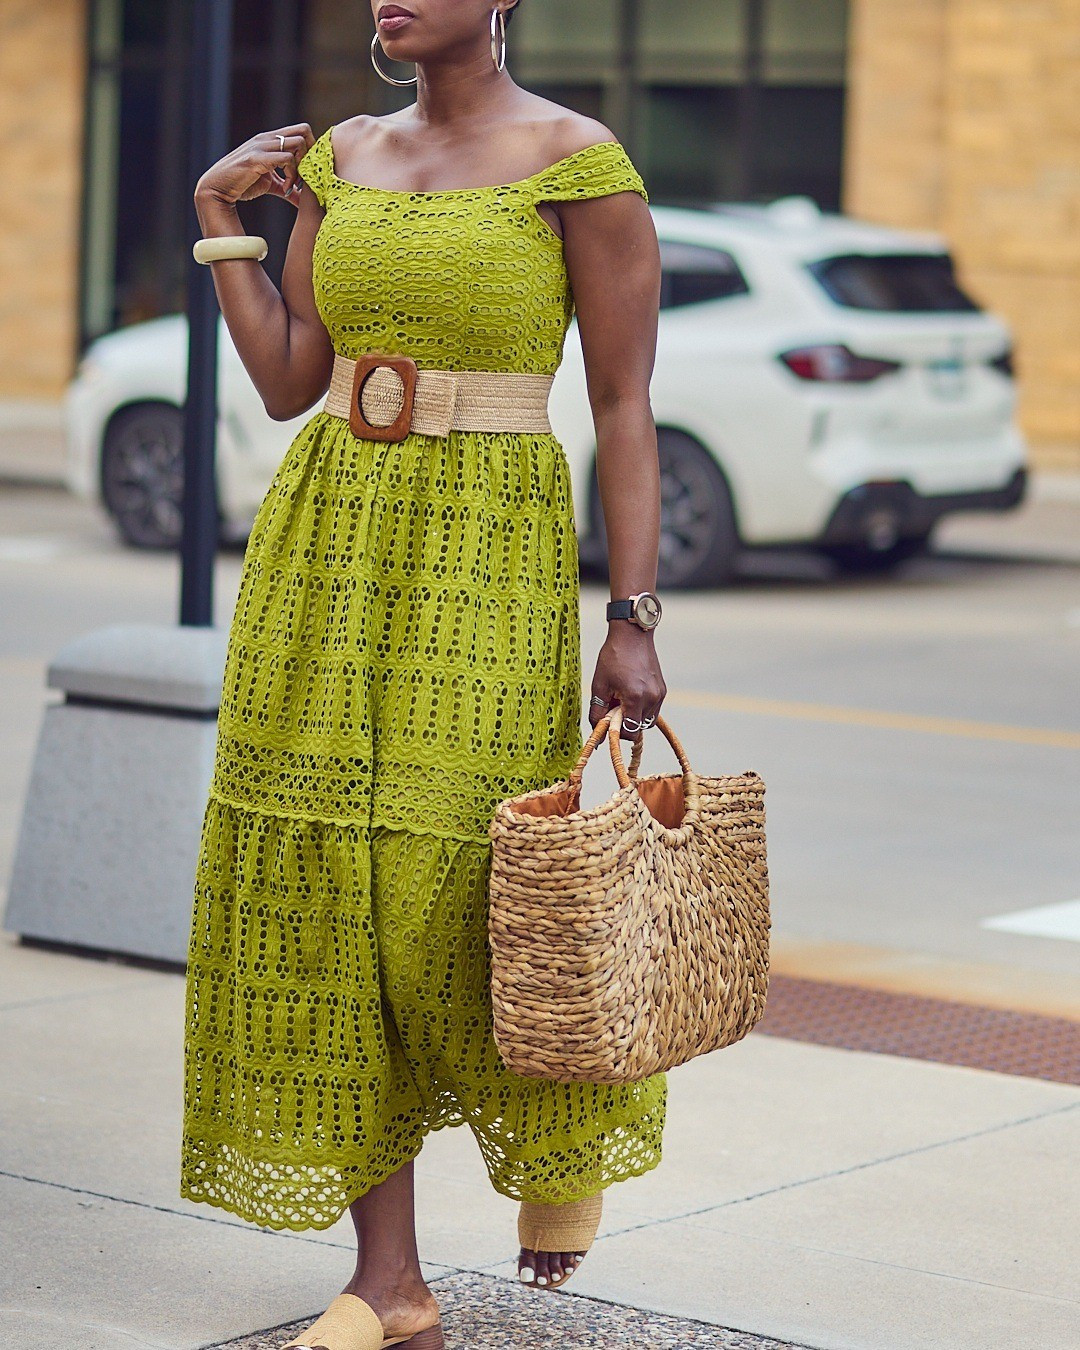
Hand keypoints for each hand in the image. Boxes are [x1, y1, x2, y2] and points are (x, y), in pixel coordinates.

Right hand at [194, 123, 315, 214]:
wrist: (218, 188)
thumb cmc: (243, 184)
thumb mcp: (271, 184)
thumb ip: (288, 186)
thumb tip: (304, 199)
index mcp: (271, 139)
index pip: (301, 131)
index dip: (311, 151)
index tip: (307, 173)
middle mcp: (267, 138)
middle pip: (304, 130)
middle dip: (311, 154)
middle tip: (305, 175)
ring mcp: (262, 145)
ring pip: (299, 142)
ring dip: (302, 166)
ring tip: (294, 185)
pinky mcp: (257, 158)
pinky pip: (287, 159)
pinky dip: (292, 176)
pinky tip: (286, 189)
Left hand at [589, 623, 666, 740]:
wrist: (632, 635)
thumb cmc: (613, 657)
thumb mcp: (599, 685)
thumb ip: (597, 713)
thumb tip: (598, 736)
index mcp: (635, 697)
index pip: (630, 732)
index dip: (617, 732)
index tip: (608, 720)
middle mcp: (651, 698)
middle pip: (638, 729)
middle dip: (624, 724)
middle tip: (614, 706)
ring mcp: (659, 694)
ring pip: (646, 721)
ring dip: (633, 717)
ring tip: (622, 699)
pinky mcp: (662, 690)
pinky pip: (652, 710)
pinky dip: (641, 709)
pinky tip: (631, 693)